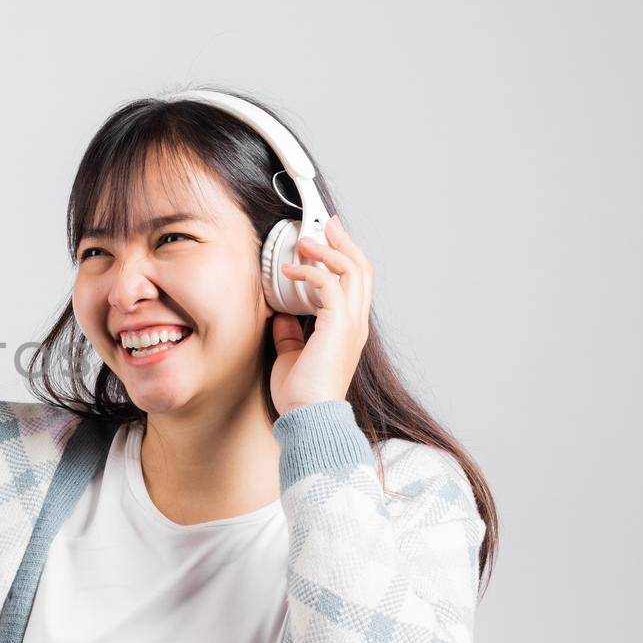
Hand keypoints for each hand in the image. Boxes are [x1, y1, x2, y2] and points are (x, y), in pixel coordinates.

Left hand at [270, 214, 373, 415]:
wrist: (308, 417)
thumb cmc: (301, 395)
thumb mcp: (292, 355)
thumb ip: (291, 333)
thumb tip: (281, 315)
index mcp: (348, 329)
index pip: (355, 283)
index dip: (344, 257)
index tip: (327, 240)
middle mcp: (355, 323)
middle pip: (361, 269)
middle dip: (343, 242)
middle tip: (326, 224)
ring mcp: (350, 324)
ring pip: (352, 270)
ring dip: (328, 250)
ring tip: (306, 240)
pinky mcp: (338, 326)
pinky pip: (329, 286)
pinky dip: (309, 273)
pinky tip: (290, 272)